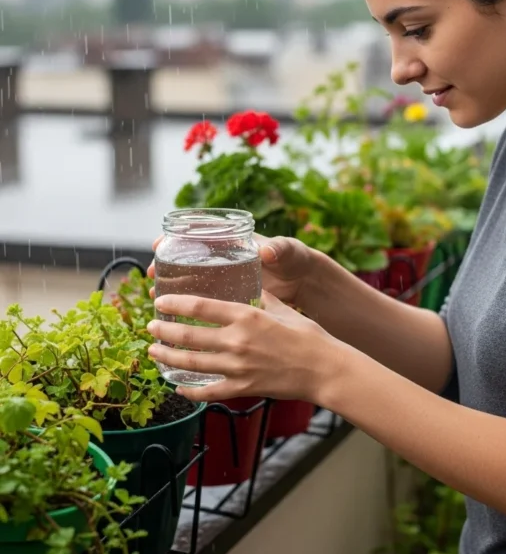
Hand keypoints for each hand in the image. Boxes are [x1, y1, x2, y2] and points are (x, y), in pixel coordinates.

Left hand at [146, 290, 342, 404]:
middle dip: (164, 332)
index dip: (175, 303)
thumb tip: (246, 283)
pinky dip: (191, 391)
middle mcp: (237, 341)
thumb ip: (259, 296)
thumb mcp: (281, 307)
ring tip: (155, 352)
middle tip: (151, 327)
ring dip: (169, 358)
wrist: (324, 369)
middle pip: (189, 336)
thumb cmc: (307, 336)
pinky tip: (179, 388)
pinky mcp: (243, 388)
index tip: (160, 300)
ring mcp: (238, 367)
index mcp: (246, 316)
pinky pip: (209, 392)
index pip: (200, 307)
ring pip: (192, 364)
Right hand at [147, 234, 315, 307]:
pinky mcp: (230, 297)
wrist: (307, 282)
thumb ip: (280, 249)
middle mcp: (225, 258)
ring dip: (173, 288)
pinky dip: (189, 307)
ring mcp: (226, 277)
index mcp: (234, 241)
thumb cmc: (296, 260)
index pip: (199, 234)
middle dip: (166, 266)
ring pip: (192, 281)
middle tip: (149, 275)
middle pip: (187, 258)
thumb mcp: (289, 252)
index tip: (158, 243)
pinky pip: (204, 300)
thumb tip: (267, 251)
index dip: (175, 237)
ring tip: (156, 298)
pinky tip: (175, 319)